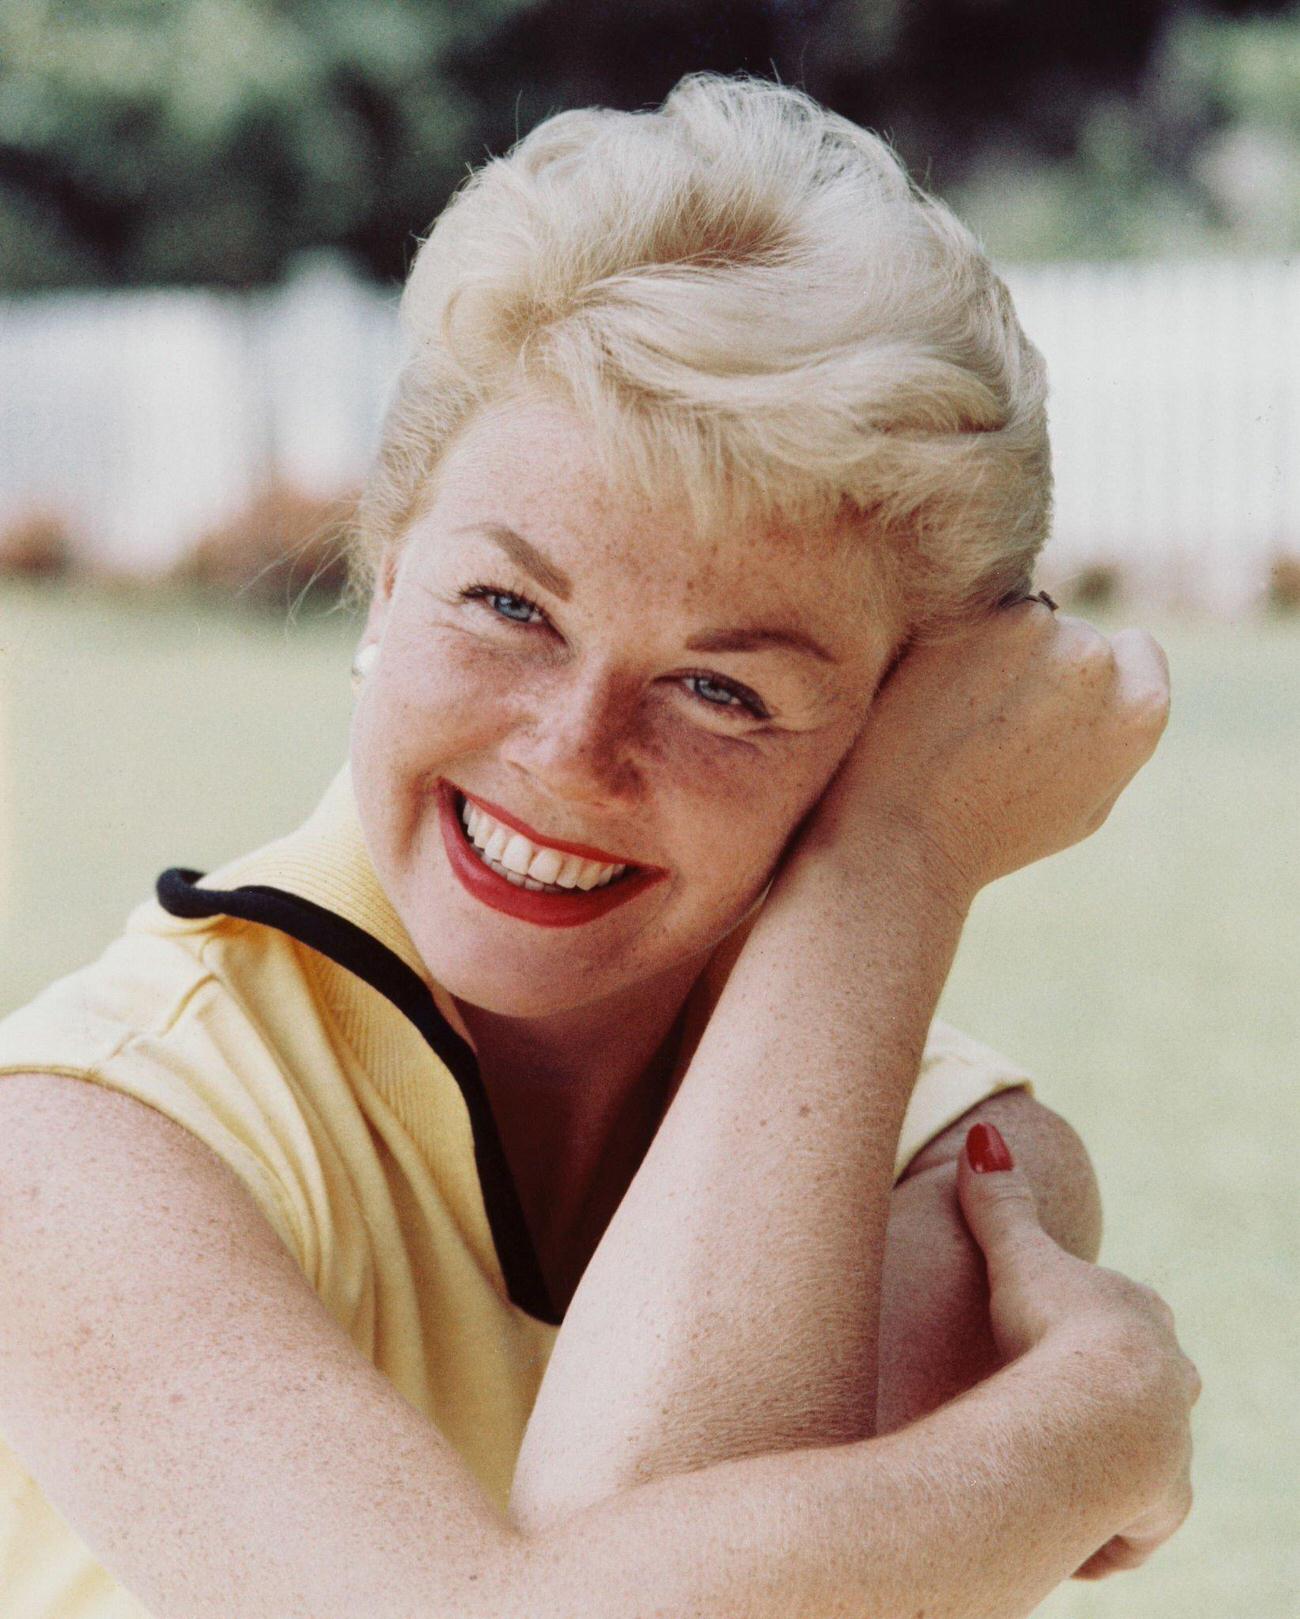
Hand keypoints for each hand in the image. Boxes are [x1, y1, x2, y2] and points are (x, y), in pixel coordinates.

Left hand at [804, 600, 1170, 904]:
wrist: (905, 833)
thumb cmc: (996, 833)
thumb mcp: (1089, 804)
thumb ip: (1117, 734)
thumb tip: (1121, 680)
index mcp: (1139, 708)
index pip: (1136, 649)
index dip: (1096, 679)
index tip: (1056, 710)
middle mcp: (1093, 659)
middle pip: (1076, 635)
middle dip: (1044, 666)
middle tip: (997, 724)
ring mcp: (1031, 630)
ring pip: (1023, 622)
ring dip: (997, 652)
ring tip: (962, 716)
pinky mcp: (969, 618)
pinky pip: (972, 617)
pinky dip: (955, 645)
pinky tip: (934, 696)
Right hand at [958, 1125, 1199, 1579]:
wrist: (1095, 1415)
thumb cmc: (1055, 1329)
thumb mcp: (1019, 1258)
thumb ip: (999, 1202)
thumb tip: (984, 1134)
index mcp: (1142, 1320)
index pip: (1125, 1320)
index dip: (1083, 1331)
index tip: (1044, 1342)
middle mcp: (1170, 1383)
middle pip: (1147, 1389)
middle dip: (1102, 1401)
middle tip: (1044, 1410)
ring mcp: (1170, 1448)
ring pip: (1138, 1462)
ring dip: (1098, 1471)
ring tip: (1044, 1476)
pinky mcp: (1156, 1511)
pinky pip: (1126, 1528)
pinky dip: (1095, 1532)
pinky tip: (1055, 1528)